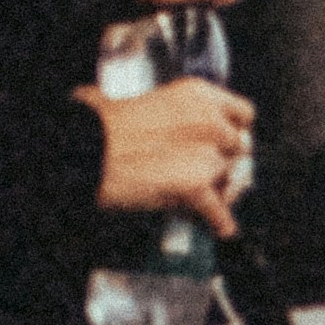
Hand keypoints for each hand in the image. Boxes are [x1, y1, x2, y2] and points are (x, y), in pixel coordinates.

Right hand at [87, 76, 253, 234]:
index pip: (242, 113)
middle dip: (227, 160)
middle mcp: (210, 122)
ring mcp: (205, 156)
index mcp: (197, 96)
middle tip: (213, 171)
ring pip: (231, 179)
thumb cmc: (98, 123)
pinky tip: (221, 228)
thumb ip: (169, 110)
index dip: (235, 129)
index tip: (228, 138)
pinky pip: (218, 211)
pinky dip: (219, 222)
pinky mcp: (195, 187)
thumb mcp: (139, 97)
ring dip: (222, 189)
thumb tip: (166, 121)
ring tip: (212, 199)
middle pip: (239, 149)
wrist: (81, 150)